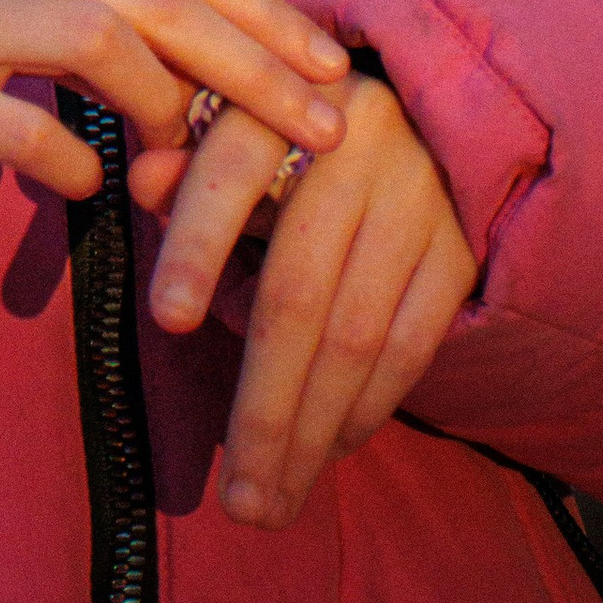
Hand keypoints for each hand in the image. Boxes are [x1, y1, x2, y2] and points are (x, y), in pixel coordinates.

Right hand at [0, 0, 352, 198]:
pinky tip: (93, 185)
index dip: (256, 3)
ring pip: (103, 42)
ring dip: (169, 110)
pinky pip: (25, 130)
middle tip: (323, 124)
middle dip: (256, 63)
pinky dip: (78, 163)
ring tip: (186, 159)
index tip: (323, 57)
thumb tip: (210, 27)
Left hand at [127, 73, 477, 524]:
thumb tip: (142, 182)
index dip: (198, 241)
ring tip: (273, 501)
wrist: (419, 101)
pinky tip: (330, 450)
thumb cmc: (290, 126)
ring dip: (312, 431)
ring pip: (357, 335)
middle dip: (262, 405)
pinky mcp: (460, 244)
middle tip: (235, 500)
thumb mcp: (230, 121)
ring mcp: (417, 196)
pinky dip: (369, 405)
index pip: (234, 170)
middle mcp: (357, 143)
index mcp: (282, 100)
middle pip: (299, 289)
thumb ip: (186, 160)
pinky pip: (413, 342)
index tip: (166, 321)